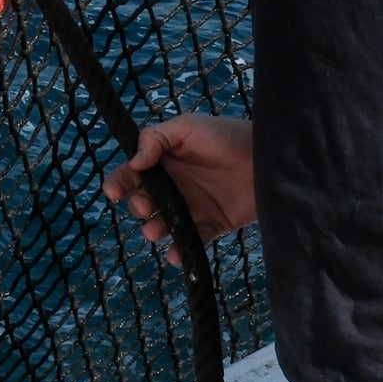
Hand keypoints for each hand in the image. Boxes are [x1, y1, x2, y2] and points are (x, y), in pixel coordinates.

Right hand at [102, 114, 256, 266]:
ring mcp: (191, 207)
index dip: (119, 183)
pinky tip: (177, 254)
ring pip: (162, 224)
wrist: (269, 159)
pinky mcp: (212, 225)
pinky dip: (181, 251)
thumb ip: (155, 138)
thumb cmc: (227, 137)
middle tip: (144, 207)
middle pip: (143, 200)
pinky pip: (191, 241)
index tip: (113, 192)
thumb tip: (134, 162)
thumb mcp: (188, 126)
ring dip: (154, 229)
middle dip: (137, 206)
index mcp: (163, 161)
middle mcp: (173, 186)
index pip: (132, 173)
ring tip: (155, 231)